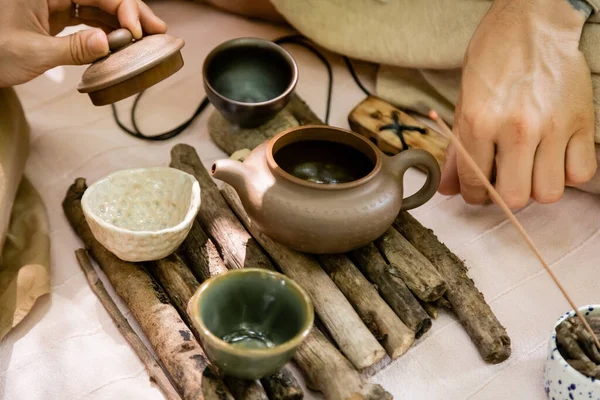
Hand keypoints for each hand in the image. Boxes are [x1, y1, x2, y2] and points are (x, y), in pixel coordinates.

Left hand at [0, 0, 167, 86]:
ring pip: (99, 7)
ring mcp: (55, 4)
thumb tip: (107, 44)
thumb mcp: (32, 53)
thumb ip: (72, 48)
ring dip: (124, 23)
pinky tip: (124, 43)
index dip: (123, 8)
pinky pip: (89, 20)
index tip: (138, 32)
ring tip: (149, 38)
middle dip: (132, 12)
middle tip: (159, 31)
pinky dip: (108, 31)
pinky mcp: (56, 18)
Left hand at [439, 0, 597, 208]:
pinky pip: (581, 173)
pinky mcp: (581, 122)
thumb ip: (456, 152)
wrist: (531, 25)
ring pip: (549, 192)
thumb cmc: (493, 62)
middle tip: (504, 181)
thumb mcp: (463, 104)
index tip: (479, 192)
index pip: (475, 184)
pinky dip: (567, 174)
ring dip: (537, 187)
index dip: (474, 196)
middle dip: (505, 197)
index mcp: (479, 123)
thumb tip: (448, 190)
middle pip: (515, 197)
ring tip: (530, 168)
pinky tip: (554, 158)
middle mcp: (516, 129)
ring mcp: (552, 127)